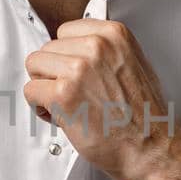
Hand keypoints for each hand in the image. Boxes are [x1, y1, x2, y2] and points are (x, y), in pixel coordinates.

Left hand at [22, 18, 173, 179]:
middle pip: (48, 48)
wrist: (149, 148)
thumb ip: (108, 51)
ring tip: (64, 103)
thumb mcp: (135, 65)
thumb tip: (80, 49)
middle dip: (54, 72)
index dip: (67, 56)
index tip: (72, 72)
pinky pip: (30, 91)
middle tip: (70, 93)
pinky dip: (39, 106)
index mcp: (114, 35)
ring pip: (34, 65)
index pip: (66, 31)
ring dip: (44, 87)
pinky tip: (59, 115)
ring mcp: (78, 68)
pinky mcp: (63, 94)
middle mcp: (96, 46)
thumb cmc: (145, 116)